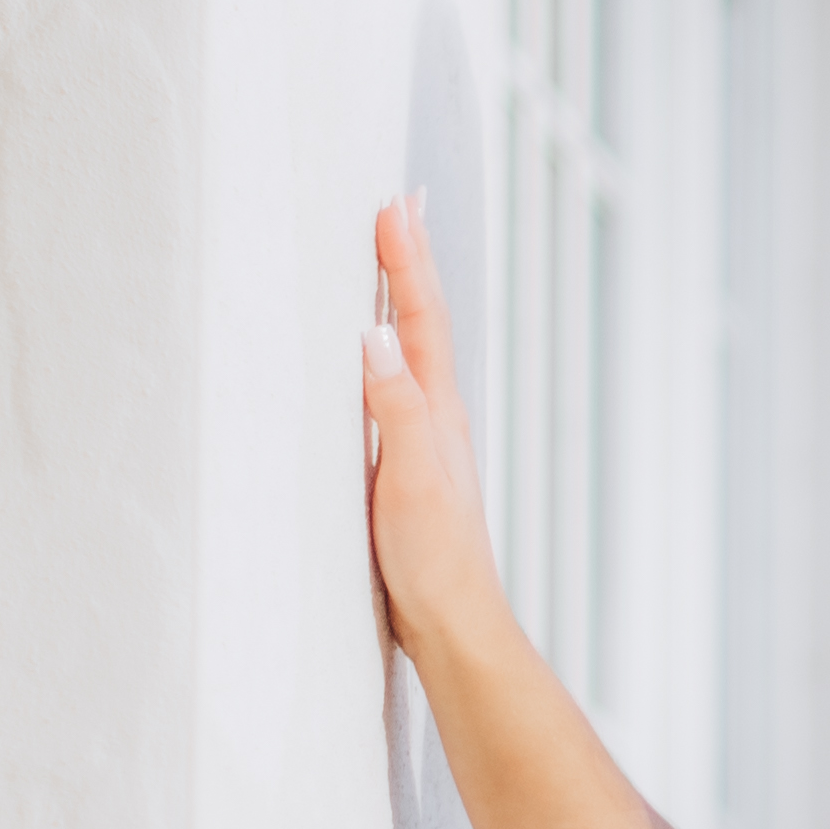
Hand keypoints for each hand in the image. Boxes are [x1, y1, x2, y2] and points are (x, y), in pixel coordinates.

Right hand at [363, 196, 504, 673]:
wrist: (454, 627)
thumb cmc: (434, 564)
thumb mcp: (411, 482)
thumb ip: (397, 409)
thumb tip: (376, 335)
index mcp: (437, 414)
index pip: (420, 320)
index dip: (406, 261)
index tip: (394, 201)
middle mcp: (436, 419)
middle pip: (422, 323)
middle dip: (409, 261)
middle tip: (401, 201)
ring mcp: (423, 443)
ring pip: (411, 352)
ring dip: (401, 299)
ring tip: (392, 255)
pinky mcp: (404, 470)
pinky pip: (395, 389)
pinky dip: (385, 352)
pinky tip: (375, 357)